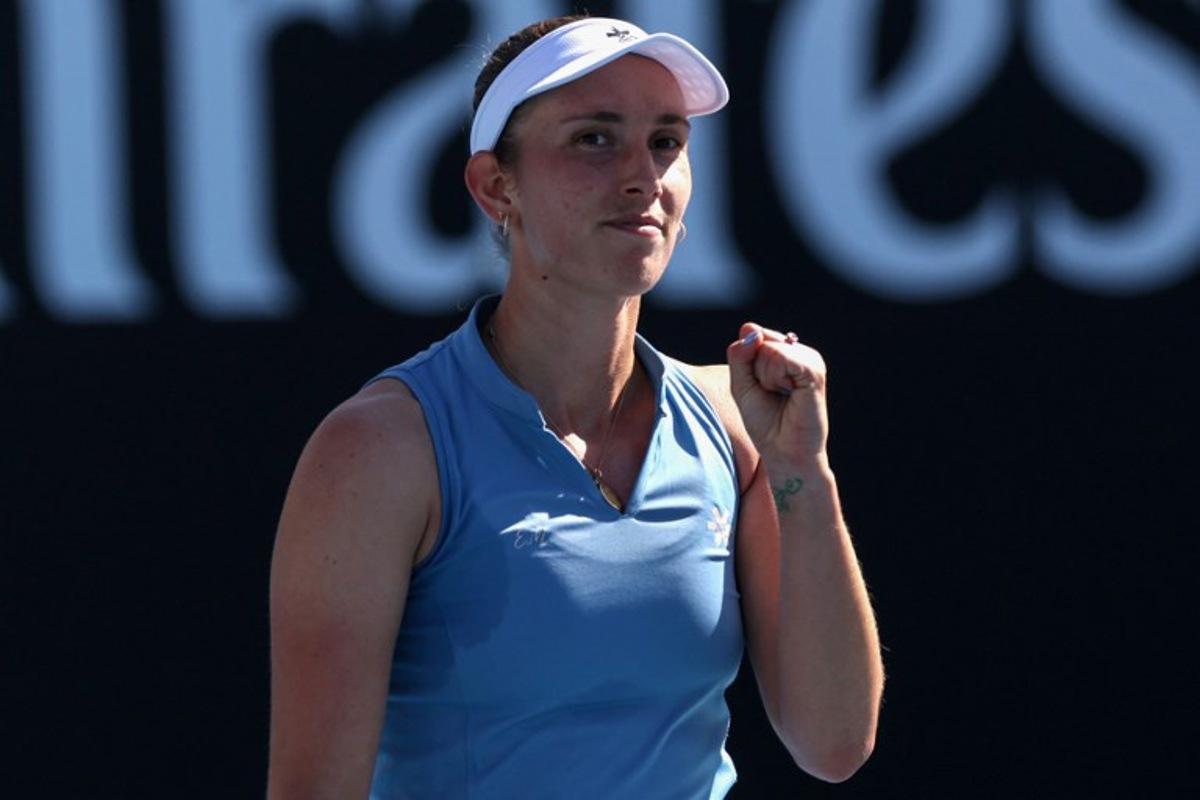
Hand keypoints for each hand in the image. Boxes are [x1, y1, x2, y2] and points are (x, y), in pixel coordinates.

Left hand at [725, 322, 828, 467]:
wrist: (784, 452)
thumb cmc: (766, 422)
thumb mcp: (742, 385)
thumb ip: (740, 355)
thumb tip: (750, 328)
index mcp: (786, 353)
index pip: (753, 335)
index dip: (747, 363)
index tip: (760, 388)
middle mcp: (800, 352)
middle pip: (759, 339)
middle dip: (755, 370)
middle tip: (771, 394)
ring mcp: (810, 359)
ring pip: (769, 348)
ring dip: (765, 376)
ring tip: (782, 395)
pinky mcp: (814, 370)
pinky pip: (781, 356)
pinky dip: (774, 378)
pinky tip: (788, 393)